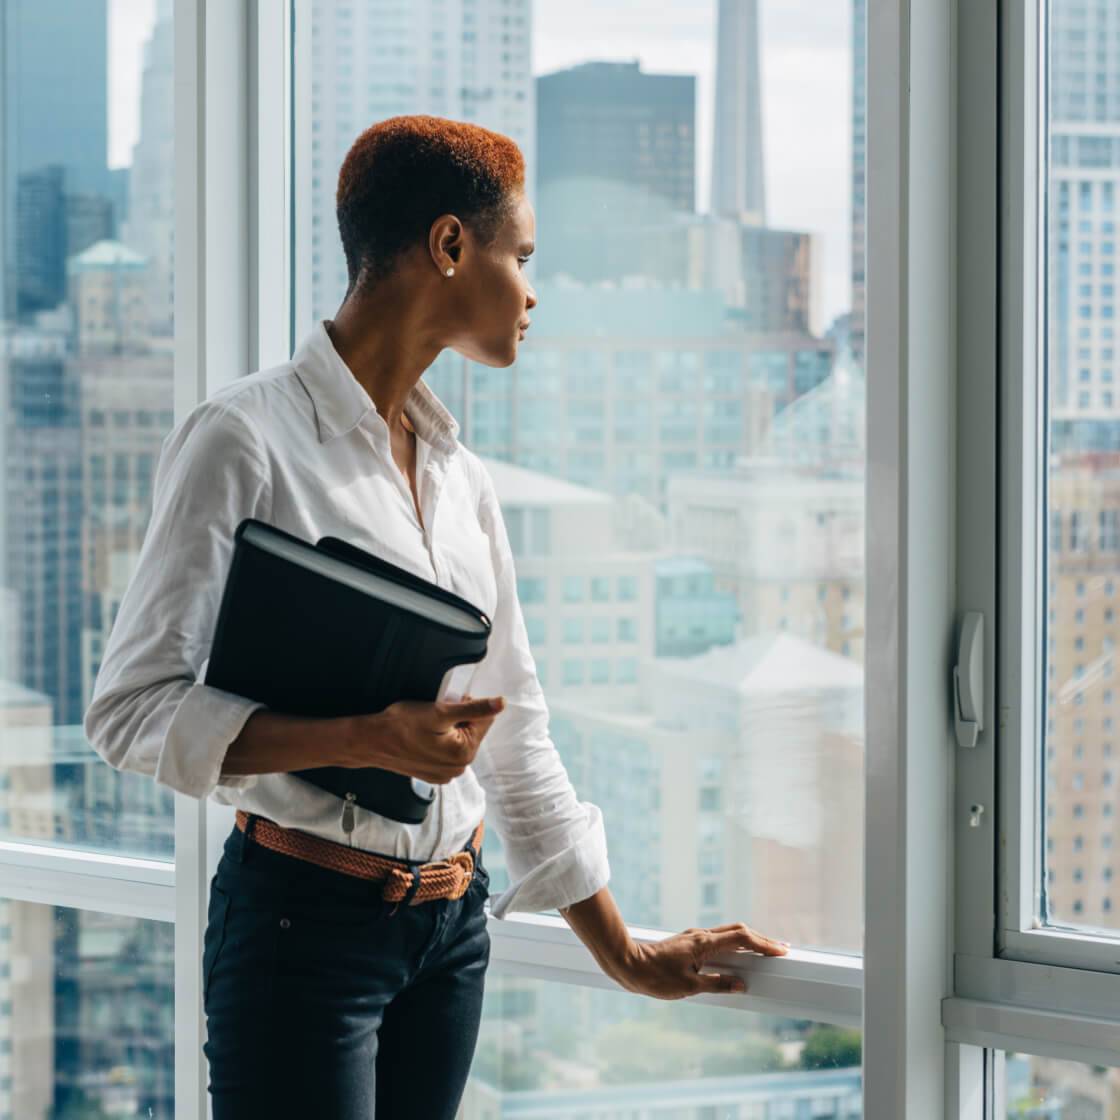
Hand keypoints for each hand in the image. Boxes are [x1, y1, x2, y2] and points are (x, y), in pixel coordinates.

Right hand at [345, 692, 503, 782]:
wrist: (372, 741)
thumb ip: (474, 709)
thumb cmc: (402, 725)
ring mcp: (446, 773)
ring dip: (448, 729)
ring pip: (459, 740)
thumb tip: (501, 704)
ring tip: (427, 727)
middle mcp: (459, 768)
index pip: (484, 720)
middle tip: (434, 715)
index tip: (446, 704)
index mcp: (465, 754)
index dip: (467, 706)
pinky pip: (446, 751)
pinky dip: (439, 741)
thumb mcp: (441, 712)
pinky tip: (423, 738)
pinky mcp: (434, 774)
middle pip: (471, 731)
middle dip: (458, 719)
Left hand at [612, 922, 789, 1000]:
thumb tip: (741, 984)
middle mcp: (701, 936)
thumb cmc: (656, 977)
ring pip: (728, 933)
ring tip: (765, 950)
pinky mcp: (689, 942)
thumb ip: (717, 984)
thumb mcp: (689, 987)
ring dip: (748, 940)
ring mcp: (694, 937)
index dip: (764, 944)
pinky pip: (718, 939)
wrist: (628, 964)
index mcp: (705, 943)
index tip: (782, 951)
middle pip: (738, 931)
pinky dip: (734, 943)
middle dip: (761, 939)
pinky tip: (737, 954)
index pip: (742, 938)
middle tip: (781, 949)